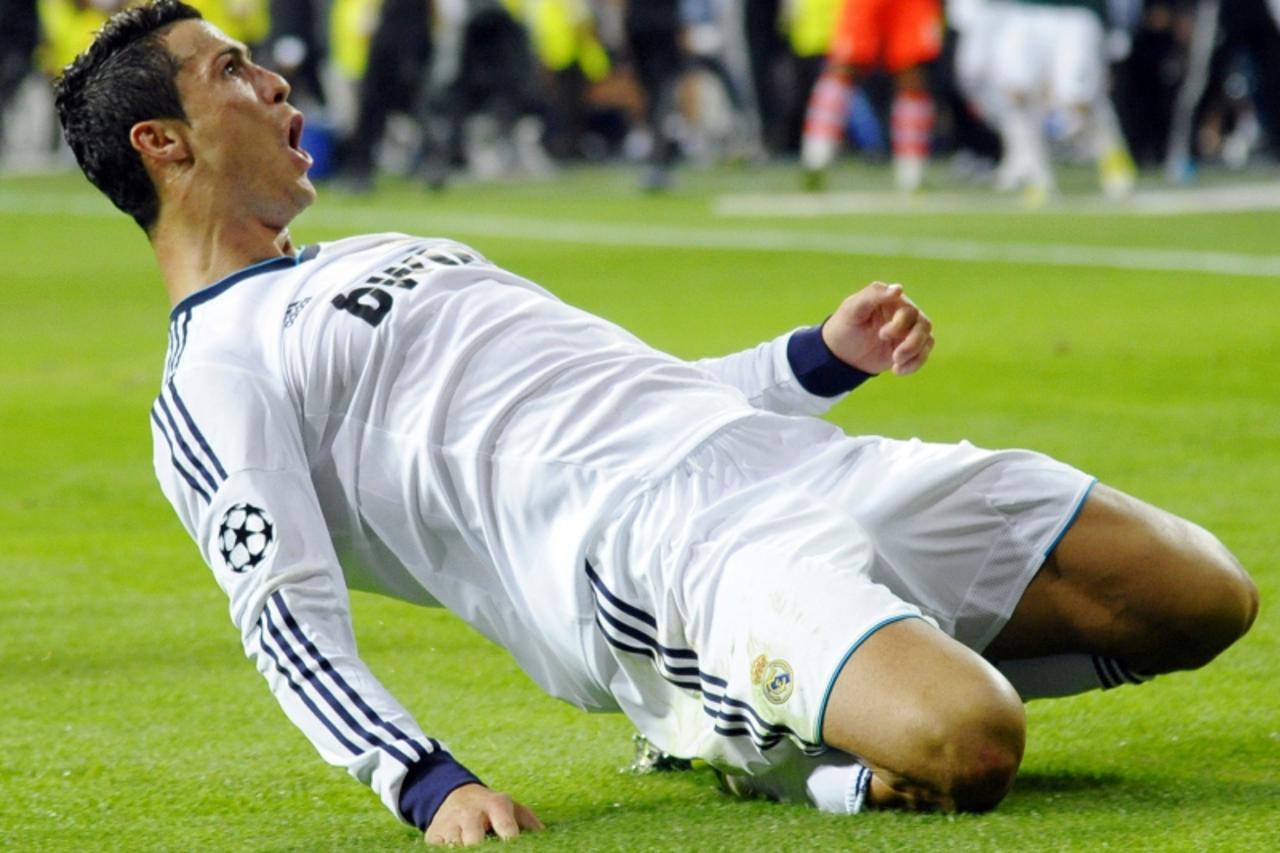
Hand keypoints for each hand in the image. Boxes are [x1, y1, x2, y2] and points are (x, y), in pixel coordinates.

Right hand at [423, 783, 542, 845]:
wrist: (455, 795)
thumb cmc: (492, 808)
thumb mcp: (512, 808)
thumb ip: (529, 823)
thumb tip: (544, 837)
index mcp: (495, 804)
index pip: (506, 825)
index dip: (510, 840)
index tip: (513, 848)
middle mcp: (471, 813)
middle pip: (474, 841)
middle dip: (481, 849)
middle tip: (490, 851)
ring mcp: (449, 823)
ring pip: (456, 848)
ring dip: (465, 851)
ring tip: (475, 848)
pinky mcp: (433, 835)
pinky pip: (441, 851)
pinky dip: (449, 852)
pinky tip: (458, 850)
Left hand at [821, 282, 932, 375]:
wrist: (841, 353)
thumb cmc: (845, 325)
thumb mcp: (853, 308)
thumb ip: (873, 294)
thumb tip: (899, 289)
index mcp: (892, 301)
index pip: (909, 310)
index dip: (899, 324)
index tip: (882, 334)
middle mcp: (904, 314)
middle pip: (923, 325)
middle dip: (911, 343)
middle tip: (893, 354)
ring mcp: (908, 331)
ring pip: (927, 339)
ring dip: (914, 354)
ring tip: (895, 362)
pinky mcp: (909, 348)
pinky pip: (923, 354)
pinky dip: (914, 364)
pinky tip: (896, 370)